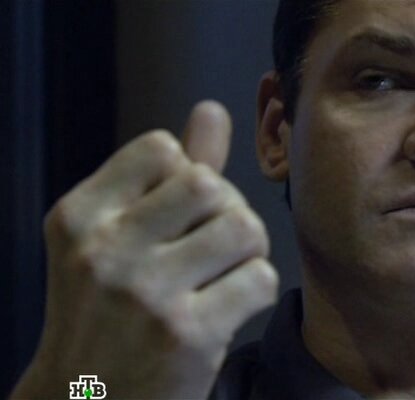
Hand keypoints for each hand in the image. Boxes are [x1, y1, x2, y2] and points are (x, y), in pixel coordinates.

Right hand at [11, 101, 277, 398]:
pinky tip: (228, 310)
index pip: (163, 149)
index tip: (177, 219)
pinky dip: (256, 292)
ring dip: (248, 252)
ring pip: (244, 227)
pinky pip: (260, 279)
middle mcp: (105, 250)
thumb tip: (212, 110)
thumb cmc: (110, 313)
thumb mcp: (118, 240)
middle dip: (225, 213)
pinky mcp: (187, 335)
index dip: (186, 180)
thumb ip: (167, 176)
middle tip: (213, 248)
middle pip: (210, 185)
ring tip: (223, 276)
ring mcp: (146, 294)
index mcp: (81, 216)